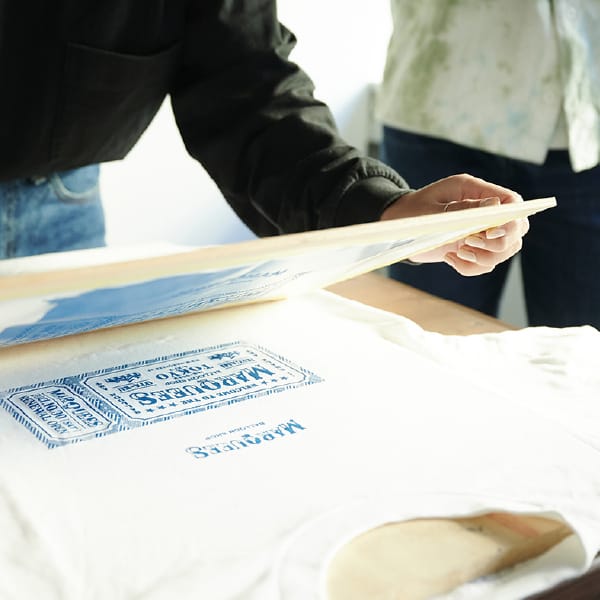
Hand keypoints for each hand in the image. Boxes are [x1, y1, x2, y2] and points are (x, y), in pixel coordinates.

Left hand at [380, 174, 529, 275]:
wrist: (396, 226)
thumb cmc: (410, 212)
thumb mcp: (432, 209)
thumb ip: (463, 208)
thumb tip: (496, 205)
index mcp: (474, 190)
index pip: (512, 202)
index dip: (511, 219)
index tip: (491, 232)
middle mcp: (484, 211)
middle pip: (516, 230)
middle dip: (498, 243)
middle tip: (468, 243)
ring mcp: (480, 231)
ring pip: (505, 251)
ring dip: (484, 258)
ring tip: (457, 252)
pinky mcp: (472, 249)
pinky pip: (486, 265)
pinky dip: (471, 267)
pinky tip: (450, 258)